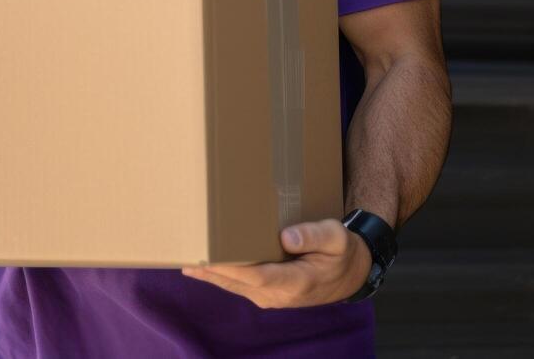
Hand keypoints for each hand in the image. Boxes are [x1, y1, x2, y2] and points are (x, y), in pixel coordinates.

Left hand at [180, 219, 369, 307]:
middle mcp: (278, 294)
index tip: (207, 255)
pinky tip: (199, 266)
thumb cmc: (341, 252)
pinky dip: (218, 275)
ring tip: (183, 256)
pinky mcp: (265, 293)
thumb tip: (286, 236)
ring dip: (209, 273)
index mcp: (296, 281)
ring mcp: (270, 296)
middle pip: (237, 282)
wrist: (349, 276)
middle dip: (210, 268)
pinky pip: (237, 285)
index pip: (256, 276)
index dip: (230, 267)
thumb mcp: (337, 238)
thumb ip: (314, 236)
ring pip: (233, 285)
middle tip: (184, 251)